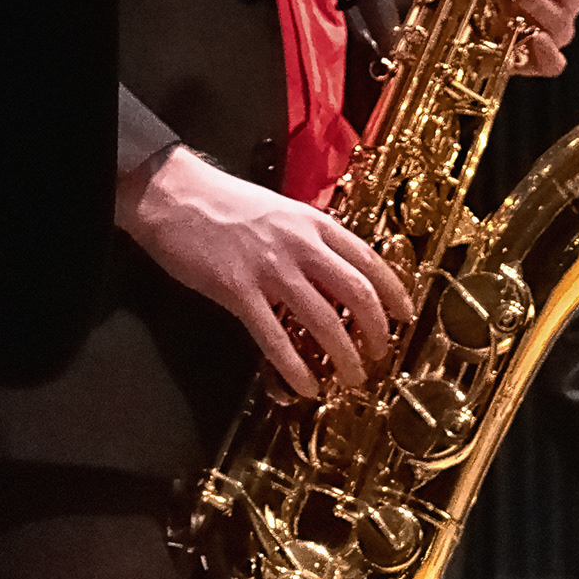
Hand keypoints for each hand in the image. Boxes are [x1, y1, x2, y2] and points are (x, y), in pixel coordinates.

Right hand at [118, 147, 411, 397]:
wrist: (173, 193)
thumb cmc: (224, 203)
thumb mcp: (282, 210)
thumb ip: (311, 239)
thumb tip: (337, 269)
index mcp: (313, 223)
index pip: (369, 260)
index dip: (394, 293)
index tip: (405, 315)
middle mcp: (300, 245)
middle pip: (357, 294)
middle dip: (376, 332)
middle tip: (379, 354)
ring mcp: (270, 269)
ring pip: (324, 320)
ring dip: (344, 356)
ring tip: (351, 377)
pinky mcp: (239, 291)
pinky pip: (275, 338)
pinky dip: (295, 368)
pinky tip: (305, 386)